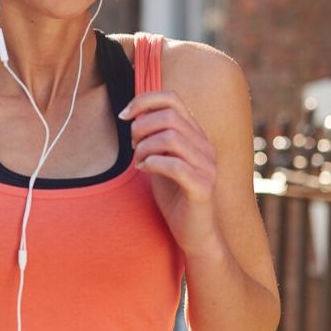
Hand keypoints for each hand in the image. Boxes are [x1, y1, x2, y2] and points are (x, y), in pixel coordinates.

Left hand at [120, 90, 219, 256]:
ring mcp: (207, 166)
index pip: (172, 99)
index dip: (143, 101)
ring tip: (138, 162)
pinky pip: (175, 165)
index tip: (123, 116)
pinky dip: (153, 163)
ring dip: (144, 148)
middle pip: (168, 117)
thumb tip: (131, 114)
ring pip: (171, 138)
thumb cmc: (173, 194)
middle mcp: (204, 146)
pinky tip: (144, 170)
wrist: (193, 231)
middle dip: (140, 128)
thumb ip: (152, 137)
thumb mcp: (159, 158)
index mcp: (195, 135)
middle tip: (132, 147)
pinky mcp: (202, 187)